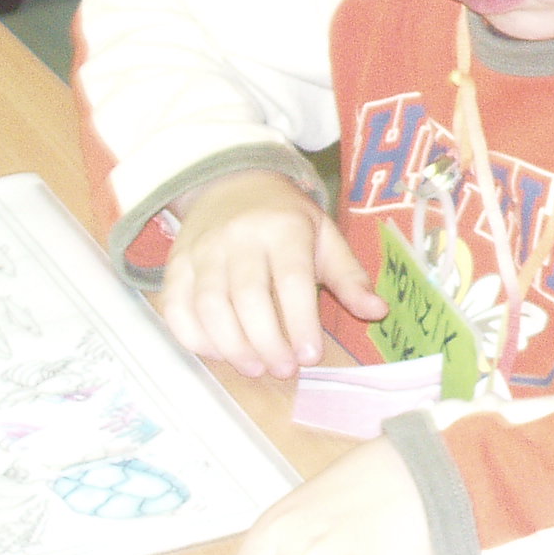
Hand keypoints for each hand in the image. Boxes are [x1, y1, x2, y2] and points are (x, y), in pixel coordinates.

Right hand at [160, 169, 387, 377]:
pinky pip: (176, 306)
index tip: (311, 356)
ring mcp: (201, 251)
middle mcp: (238, 238)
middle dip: (266, 340)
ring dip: (231, 345)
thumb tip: (378, 311)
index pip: (291, 278)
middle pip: (247, 296)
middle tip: (284, 369)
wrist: (231, 184)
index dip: (300, 320)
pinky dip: (193, 336)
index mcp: (283, 228)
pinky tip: (218, 354)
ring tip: (255, 368)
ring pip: (209, 304)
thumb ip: (349, 276)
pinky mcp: (175, 264)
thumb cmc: (286, 219)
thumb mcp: (325, 236)